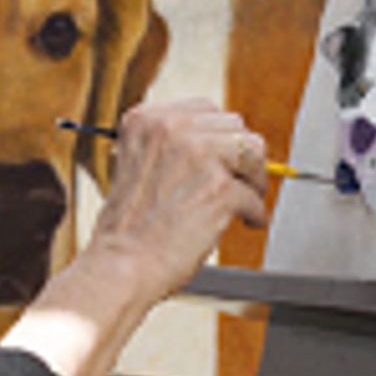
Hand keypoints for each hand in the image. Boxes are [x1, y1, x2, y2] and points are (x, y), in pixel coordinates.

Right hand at [0, 99, 268, 375]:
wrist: (121, 266)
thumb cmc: (128, 229)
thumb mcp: (137, 167)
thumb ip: (171, 148)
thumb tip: (219, 145)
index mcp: (146, 120)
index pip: (205, 109)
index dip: (220, 137)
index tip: (223, 158)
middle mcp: (171, 129)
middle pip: (235, 126)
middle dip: (241, 156)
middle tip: (239, 182)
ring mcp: (197, 155)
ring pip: (253, 151)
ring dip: (255, 179)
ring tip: (247, 199)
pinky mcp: (219, 187)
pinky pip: (254, 195)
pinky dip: (254, 213)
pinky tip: (244, 222)